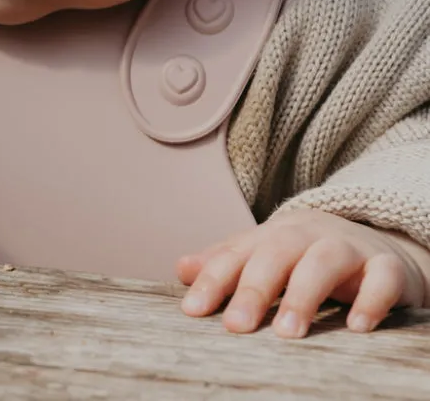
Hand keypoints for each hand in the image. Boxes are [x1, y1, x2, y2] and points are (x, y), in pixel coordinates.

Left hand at [177, 209, 428, 337]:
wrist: (379, 245)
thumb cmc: (308, 256)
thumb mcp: (266, 255)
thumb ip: (227, 264)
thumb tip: (181, 269)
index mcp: (272, 235)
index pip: (237, 254)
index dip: (214, 280)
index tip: (193, 310)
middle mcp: (307, 235)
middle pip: (276, 253)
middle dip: (254, 288)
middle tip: (236, 326)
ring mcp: (349, 247)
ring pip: (323, 261)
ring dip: (304, 295)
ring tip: (288, 333)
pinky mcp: (387, 266)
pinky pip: (381, 278)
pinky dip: (370, 300)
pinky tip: (357, 327)